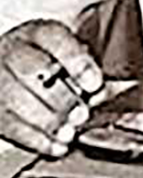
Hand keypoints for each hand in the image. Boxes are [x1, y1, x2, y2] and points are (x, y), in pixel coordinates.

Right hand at [0, 19, 103, 156]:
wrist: (14, 63)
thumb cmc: (49, 58)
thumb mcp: (68, 51)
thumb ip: (84, 67)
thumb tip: (98, 90)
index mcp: (39, 32)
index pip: (56, 40)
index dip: (76, 63)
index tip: (94, 83)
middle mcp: (14, 52)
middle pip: (32, 72)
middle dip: (60, 98)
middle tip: (81, 114)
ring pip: (16, 101)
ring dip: (47, 122)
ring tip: (68, 133)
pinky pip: (9, 125)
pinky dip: (34, 139)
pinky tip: (54, 145)